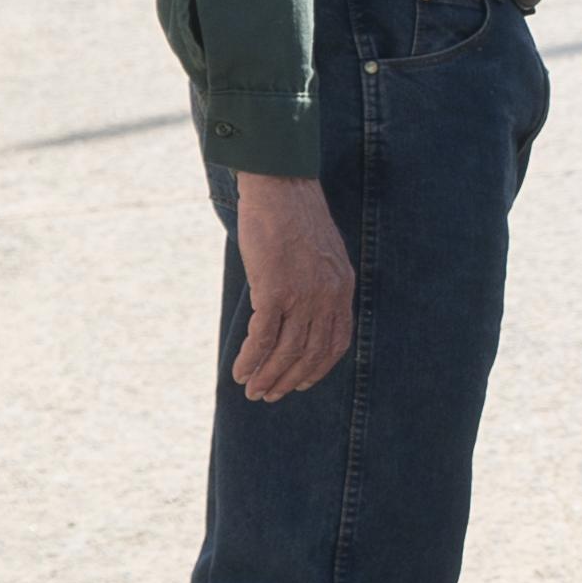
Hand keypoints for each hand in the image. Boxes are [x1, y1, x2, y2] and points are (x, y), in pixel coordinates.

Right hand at [229, 173, 358, 401]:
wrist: (281, 187)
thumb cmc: (295, 216)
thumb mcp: (322, 253)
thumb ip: (319, 282)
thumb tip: (304, 308)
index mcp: (342, 287)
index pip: (337, 342)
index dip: (318, 368)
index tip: (301, 382)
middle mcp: (327, 296)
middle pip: (310, 353)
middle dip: (288, 380)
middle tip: (270, 395)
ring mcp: (303, 295)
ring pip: (285, 351)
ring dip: (267, 376)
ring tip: (252, 390)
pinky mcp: (275, 290)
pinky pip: (262, 338)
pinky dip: (250, 359)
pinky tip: (239, 371)